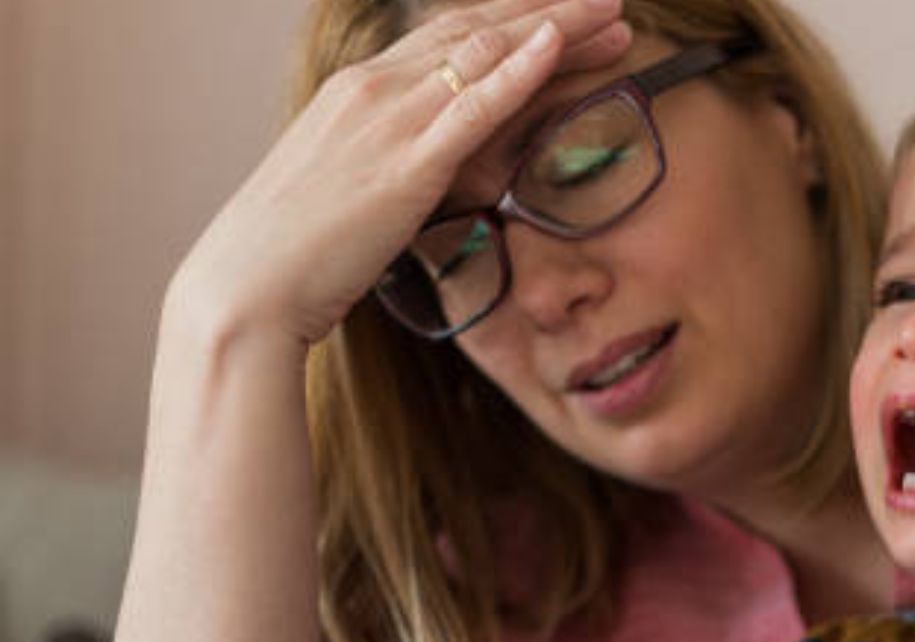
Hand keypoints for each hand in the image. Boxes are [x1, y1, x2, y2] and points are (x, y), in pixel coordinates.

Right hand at [167, 0, 631, 346]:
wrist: (248, 287)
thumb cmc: (295, 251)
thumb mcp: (349, 188)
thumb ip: (391, 164)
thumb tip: (429, 170)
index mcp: (358, 90)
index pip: (449, 37)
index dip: (514, 22)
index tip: (565, 18)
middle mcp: (373, 88)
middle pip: (477, 30)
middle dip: (549, 12)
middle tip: (610, 4)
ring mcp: (389, 121)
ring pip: (484, 54)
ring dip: (555, 29)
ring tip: (612, 17)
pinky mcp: (406, 165)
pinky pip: (473, 105)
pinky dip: (519, 70)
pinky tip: (557, 44)